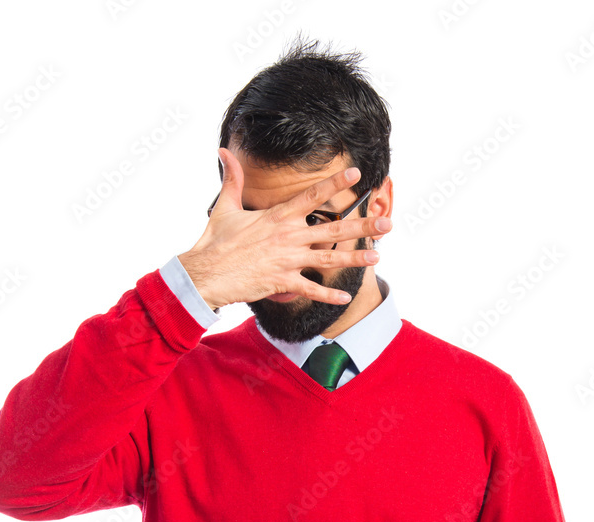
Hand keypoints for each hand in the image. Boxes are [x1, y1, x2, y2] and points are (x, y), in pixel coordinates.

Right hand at [177, 146, 391, 309]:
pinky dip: (327, 295)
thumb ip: (232, 179)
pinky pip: (310, 289)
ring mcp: (288, 260)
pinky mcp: (282, 282)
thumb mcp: (224, 206)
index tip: (356, 175)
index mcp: (278, 216)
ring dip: (355, 258)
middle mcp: (288, 237)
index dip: (335, 184)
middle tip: (387, 223)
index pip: (312, 196)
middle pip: (333, 229)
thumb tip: (224, 151)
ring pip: (328, 258)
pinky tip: (345, 298)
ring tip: (377, 256)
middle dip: (362, 226)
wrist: (205, 273)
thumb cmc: (214, 241)